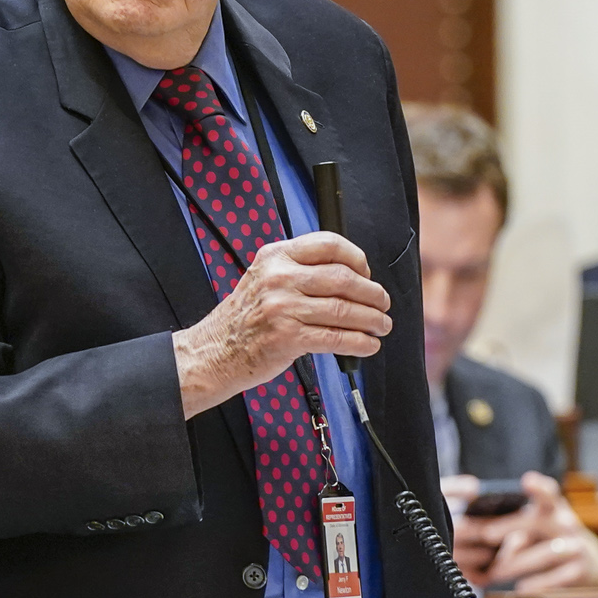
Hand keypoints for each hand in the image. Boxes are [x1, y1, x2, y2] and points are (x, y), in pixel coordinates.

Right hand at [173, 232, 390, 418]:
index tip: (367, 273)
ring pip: (344, 309)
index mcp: (275, 256)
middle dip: (372, 293)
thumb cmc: (244, 319)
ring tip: (381, 325)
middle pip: (343, 278)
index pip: (329, 245)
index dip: (357, 258)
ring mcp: (283, 308)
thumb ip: (299, 271)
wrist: (215, 352)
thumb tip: (349, 277)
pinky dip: (359, 343)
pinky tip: (368, 345)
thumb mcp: (264, 279)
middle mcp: (279, 278)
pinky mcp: (288, 338)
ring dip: (372, 320)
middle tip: (382, 303)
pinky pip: (336, 338)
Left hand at [448, 471, 597, 593]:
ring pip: (545, 553)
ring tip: (495, 572)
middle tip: (486, 534)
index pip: (549, 494)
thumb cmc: (553, 542)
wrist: (591, 565)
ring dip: (517, 563)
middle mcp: (566, 525)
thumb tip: (480, 534)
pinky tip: (521, 588)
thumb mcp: (540, 528)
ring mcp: (576, 547)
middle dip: (509, 526)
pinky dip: (538, 583)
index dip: (540, 488)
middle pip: (538, 522)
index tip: (527, 481)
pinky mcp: (580, 571)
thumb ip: (516, 528)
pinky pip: (557, 577)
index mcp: (554, 510)